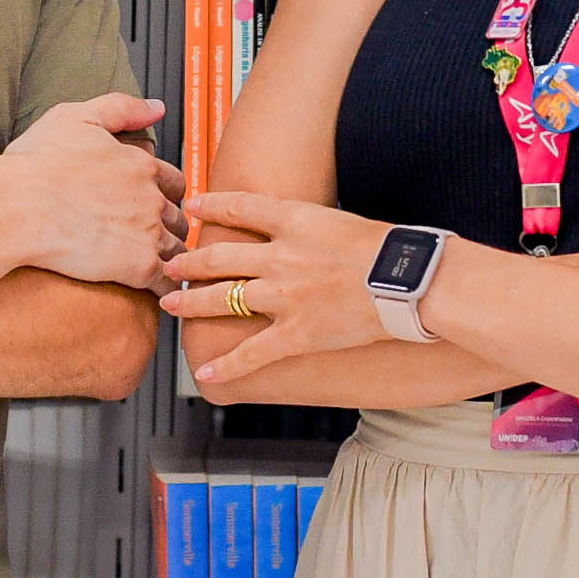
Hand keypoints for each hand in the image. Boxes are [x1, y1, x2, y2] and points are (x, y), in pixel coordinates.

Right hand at [0, 95, 189, 291]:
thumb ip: (123, 108)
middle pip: (178, 217)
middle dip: (169, 226)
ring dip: (170, 259)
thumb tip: (157, 108)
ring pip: (177, 250)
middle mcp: (152, 198)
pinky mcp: (138, 267)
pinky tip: (156, 295)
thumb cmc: (38, 164)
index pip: (173, 181)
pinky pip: (166, 283)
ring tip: (156, 269)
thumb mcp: (78, 116)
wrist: (18, 207)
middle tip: (153, 237)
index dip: (165, 192)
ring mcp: (148, 233)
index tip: (154, 203)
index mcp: (140, 165)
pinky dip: (165, 290)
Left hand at [160, 192, 396, 385]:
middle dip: (190, 261)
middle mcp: (280, 255)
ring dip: (192, 303)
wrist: (408, 280)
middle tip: (170, 264)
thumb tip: (304, 229)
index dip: (212, 204)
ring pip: (223, 298)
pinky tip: (205, 373)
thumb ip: (315, 225)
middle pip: (221, 255)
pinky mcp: (296, 332)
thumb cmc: (390, 248)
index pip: (241, 205)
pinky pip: (252, 352)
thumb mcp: (344, 219)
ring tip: (171, 304)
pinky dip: (226, 366)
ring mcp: (284, 295)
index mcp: (296, 219)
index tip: (192, 205)